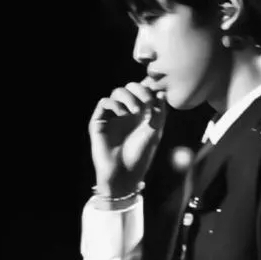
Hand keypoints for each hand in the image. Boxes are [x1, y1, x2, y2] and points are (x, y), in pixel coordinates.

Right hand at [88, 76, 166, 194]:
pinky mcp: (99, 121)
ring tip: (136, 111)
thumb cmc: (141, 155)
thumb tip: (161, 91)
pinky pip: (104, 102)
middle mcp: (126, 112)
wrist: (124, 173)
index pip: (143, 91)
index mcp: (141, 113)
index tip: (157, 90)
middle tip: (148, 102)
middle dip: (141, 90)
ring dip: (129, 96)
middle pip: (131, 87)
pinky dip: (115, 104)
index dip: (149, 86)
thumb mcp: (155, 131)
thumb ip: (159, 111)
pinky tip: (123, 114)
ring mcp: (112, 116)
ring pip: (117, 91)